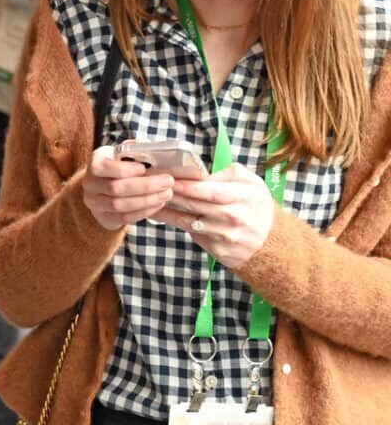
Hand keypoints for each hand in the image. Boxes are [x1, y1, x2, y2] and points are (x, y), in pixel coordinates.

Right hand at [83, 145, 175, 229]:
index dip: (127, 169)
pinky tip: (157, 204)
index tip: (145, 168)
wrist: (102, 187)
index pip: (106, 168)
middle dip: (146, 186)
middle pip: (116, 188)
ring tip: (166, 194)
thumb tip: (150, 146)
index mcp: (94, 163)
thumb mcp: (121, 154)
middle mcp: (89, 183)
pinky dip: (143, 212)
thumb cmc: (118, 167)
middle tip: (168, 182)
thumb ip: (134, 149)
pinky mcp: (103, 217)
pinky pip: (124, 218)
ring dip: (147, 200)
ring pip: (120, 205)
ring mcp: (94, 203)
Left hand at [150, 162, 275, 268]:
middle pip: (195, 206)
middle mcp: (234, 219)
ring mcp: (226, 237)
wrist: (272, 243)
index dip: (188, 186)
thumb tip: (203, 173)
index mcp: (244, 198)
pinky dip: (178, 225)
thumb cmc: (257, 207)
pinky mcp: (218, 251)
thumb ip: (228, 173)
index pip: (211, 191)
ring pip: (188, 223)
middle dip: (172, 195)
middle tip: (153, 187)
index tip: (170, 178)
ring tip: (151, 201)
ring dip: (167, 212)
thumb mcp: (252, 184)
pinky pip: (194, 236)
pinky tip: (165, 216)